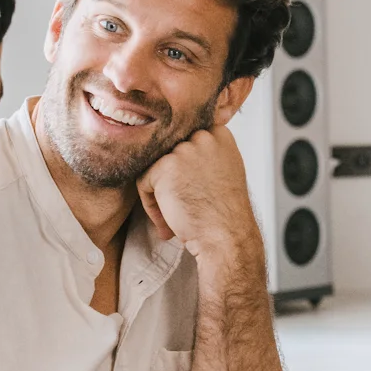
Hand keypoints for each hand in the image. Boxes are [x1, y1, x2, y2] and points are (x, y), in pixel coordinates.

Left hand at [135, 124, 262, 265]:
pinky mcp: (166, 165)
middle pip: (168, 152)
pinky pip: (144, 181)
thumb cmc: (225, 212)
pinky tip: (168, 224)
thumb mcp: (225, 169)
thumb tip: (178, 148)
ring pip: (154, 166)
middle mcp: (203, 136)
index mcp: (219, 133)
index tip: (190, 189)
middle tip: (181, 206)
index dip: (182, 167)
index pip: (184, 139)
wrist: (227, 237)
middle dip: (169, 179)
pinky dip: (151, 205)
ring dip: (159, 194)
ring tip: (173, 220)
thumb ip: (206, 152)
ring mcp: (185, 149)